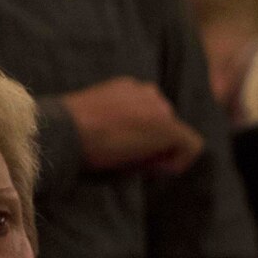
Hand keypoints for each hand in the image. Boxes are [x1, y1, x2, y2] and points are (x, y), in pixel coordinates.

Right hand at [60, 77, 205, 176]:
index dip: (144, 138)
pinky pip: (191, 147)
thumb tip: (141, 151)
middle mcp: (147, 92)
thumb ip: (121, 127)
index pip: (151, 114)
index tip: (124, 151)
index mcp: (128, 88)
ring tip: (136, 163)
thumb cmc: (71, 133)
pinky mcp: (168, 127)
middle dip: (154, 146)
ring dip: (161, 154)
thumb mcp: (97, 122)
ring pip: (177, 136)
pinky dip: (176, 163)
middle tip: (130, 161)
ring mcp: (159, 108)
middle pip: (166, 125)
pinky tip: (153, 169)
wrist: (66, 130)